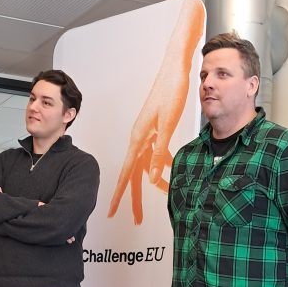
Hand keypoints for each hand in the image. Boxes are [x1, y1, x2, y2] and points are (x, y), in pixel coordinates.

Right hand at [108, 0, 204, 224]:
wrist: (176, 66)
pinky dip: (165, 162)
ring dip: (157, 181)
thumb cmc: (171, 89)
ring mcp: (147, 134)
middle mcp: (139, 137)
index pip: (125, 173)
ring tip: (167, 194)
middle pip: (134, 175)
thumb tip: (151, 178)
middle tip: (137, 220)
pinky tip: (173, 170)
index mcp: (138, 137)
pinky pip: (159, 152)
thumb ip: (159, 152)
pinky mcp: (157, 129)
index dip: (118, 195)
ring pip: (149, 165)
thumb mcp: (168, 123)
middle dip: (134, 199)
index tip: (111, 212)